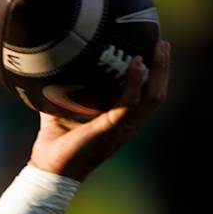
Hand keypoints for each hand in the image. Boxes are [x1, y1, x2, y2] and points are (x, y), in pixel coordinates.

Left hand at [27, 39, 170, 181]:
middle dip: (163, 69)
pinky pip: (129, 103)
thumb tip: (52, 67)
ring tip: (159, 47)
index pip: (147, 98)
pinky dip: (134, 82)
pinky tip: (135, 62)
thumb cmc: (54, 145)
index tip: (155, 52)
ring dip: (159, 71)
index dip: (155, 77)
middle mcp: (127, 126)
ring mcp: (121, 128)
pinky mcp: (110, 128)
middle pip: (157, 95)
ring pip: (152, 98)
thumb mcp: (60, 111)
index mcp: (120, 123)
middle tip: (163, 43)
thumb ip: (62, 91)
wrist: (48, 169)